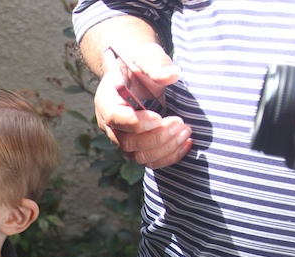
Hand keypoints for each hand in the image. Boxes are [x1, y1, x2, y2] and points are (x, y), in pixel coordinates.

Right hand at [96, 43, 191, 168]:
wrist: (137, 76)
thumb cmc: (140, 65)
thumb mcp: (146, 56)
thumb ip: (156, 63)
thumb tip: (171, 75)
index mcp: (107, 101)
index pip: (115, 119)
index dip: (135, 122)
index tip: (159, 117)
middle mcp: (111, 125)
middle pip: (127, 143)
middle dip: (156, 137)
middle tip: (180, 122)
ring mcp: (123, 139)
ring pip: (139, 156)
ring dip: (165, 148)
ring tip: (186, 130)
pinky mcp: (137, 147)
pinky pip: (150, 161)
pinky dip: (169, 157)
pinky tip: (186, 143)